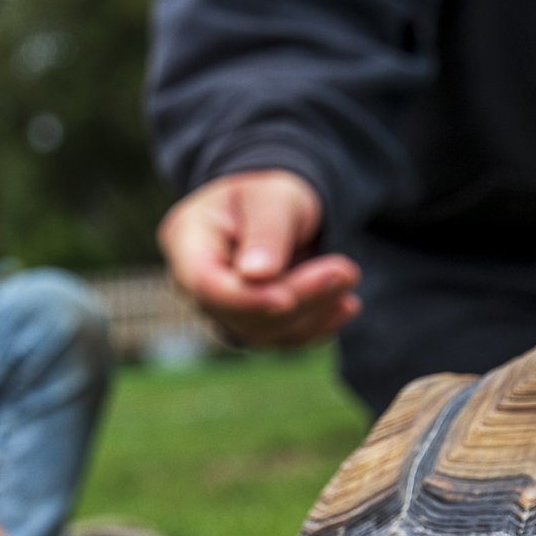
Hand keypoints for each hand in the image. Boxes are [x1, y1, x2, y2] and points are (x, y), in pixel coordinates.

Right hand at [159, 170, 361, 347]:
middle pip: (238, 313)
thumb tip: (257, 275)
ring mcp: (222, 311)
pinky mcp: (250, 326)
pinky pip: (282, 339)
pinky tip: (346, 305)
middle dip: (296, 297)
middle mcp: (195, 284)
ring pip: (264, 332)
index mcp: (187, 241)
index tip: (287, 298)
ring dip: (312, 311)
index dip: (245, 298)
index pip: (205, 283)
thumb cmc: (269, 196)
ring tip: (349, 277)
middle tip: (346, 271)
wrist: (277, 210)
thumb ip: (266, 231)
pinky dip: (317, 325)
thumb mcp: (272, 196)